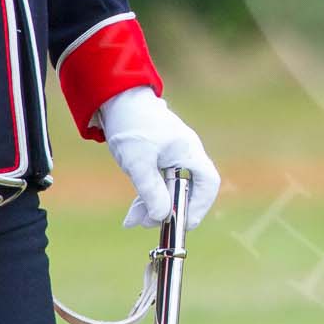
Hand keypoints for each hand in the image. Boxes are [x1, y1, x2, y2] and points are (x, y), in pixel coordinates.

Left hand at [97, 86, 221, 230]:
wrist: (115, 99)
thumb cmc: (132, 125)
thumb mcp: (138, 161)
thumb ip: (151, 190)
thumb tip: (162, 216)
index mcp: (188, 151)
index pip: (208, 182)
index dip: (200, 205)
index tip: (183, 222)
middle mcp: (184, 154)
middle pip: (187, 190)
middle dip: (169, 210)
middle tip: (148, 224)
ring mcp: (171, 156)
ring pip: (169, 189)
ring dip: (154, 207)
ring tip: (133, 220)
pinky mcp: (156, 158)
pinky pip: (157, 184)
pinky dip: (146, 198)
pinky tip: (132, 213)